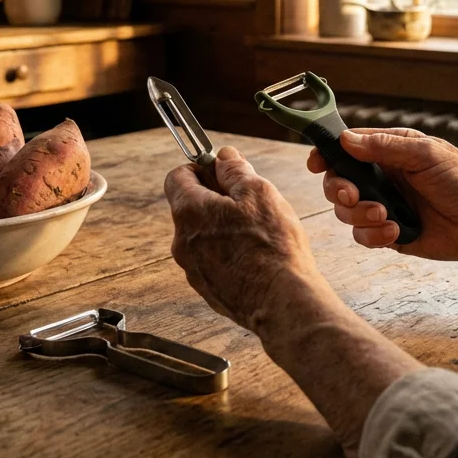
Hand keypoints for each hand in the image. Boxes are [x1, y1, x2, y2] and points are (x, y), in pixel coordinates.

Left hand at [164, 146, 330, 331]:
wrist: (281, 302)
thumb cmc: (272, 247)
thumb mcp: (259, 192)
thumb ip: (236, 170)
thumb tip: (224, 156)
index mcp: (190, 212)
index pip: (176, 176)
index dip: (199, 168)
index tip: (222, 171)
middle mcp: (182, 241)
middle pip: (191, 207)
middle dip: (216, 199)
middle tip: (249, 203)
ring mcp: (193, 268)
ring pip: (202, 235)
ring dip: (223, 228)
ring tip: (257, 234)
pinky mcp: (207, 289)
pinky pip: (212, 261)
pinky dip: (228, 254)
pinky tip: (255, 258)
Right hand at [307, 128, 457, 262]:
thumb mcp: (426, 154)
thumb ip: (385, 147)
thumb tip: (346, 140)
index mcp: (390, 151)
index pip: (347, 148)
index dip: (327, 154)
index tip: (317, 163)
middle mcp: (382, 177)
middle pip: (338, 181)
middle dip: (339, 190)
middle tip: (354, 195)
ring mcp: (384, 205)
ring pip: (346, 211)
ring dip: (359, 215)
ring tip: (386, 216)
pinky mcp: (388, 232)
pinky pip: (363, 235)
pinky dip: (373, 235)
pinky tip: (396, 231)